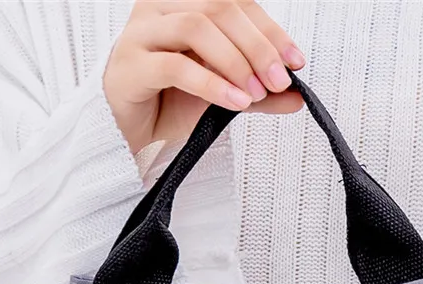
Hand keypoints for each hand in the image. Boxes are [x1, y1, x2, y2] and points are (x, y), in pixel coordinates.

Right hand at [103, 0, 306, 153]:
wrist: (125, 132)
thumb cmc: (168, 104)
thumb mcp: (222, 94)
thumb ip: (257, 92)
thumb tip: (297, 97)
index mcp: (184, 3)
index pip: (235, 3)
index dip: (270, 30)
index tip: (295, 62)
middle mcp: (160, 8)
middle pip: (219, 7)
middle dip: (257, 46)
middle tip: (278, 81)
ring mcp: (141, 33)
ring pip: (196, 27)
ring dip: (235, 61)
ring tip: (255, 93)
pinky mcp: (130, 66)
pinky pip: (176, 67)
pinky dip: (211, 84)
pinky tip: (234, 102)